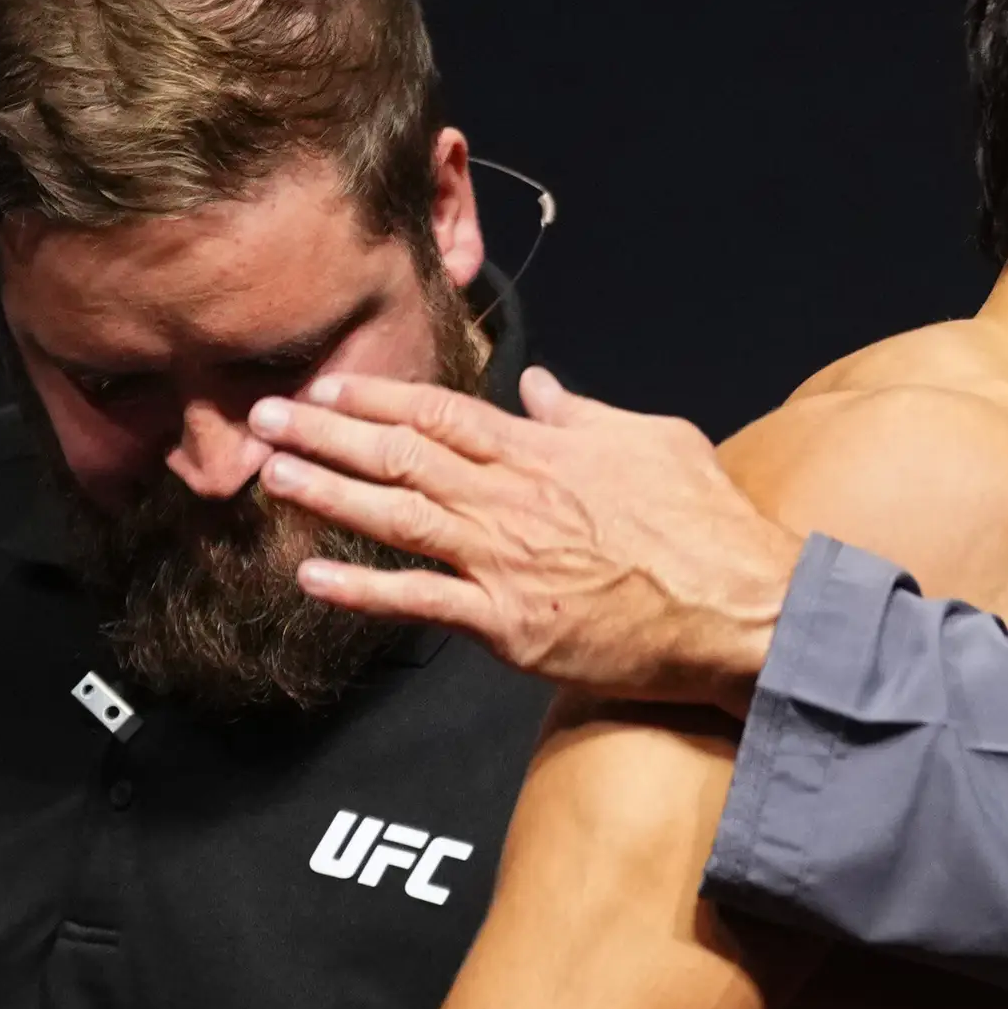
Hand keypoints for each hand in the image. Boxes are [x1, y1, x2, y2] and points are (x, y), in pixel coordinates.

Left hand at [253, 366, 803, 708]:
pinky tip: (311, 577)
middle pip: (402, 453)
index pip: (442, 412)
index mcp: (545, 451)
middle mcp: (512, 498)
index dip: (377, 395)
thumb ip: (586, 414)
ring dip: (328, 493)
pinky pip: (421, 602)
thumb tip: (539, 388)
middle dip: (327, 431)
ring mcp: (506, 561)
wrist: (743, 606)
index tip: (328, 385)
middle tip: (264, 416)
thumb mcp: (657, 439)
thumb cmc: (710, 525)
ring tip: (271, 475)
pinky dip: (363, 589)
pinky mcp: (511, 623)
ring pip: (398, 515)